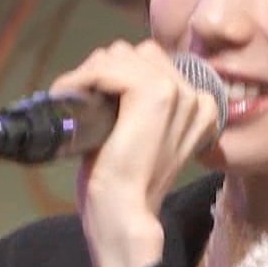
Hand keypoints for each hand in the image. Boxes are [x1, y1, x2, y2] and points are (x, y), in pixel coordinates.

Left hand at [48, 40, 219, 266]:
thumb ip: (140, 108)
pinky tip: (68, 95)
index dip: (116, 74)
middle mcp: (195, 96)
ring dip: (90, 72)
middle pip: (136, 52)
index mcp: (198, 107)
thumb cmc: (126, 185)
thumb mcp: (140, 137)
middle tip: (78, 98)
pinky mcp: (156, 94)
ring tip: (72, 98)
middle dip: (101, 70)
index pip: (151, 62)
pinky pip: (111, 67)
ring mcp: (178, 92)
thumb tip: (106, 77)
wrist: (124, 214)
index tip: (91, 97)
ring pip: (122, 55)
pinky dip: (83, 78)